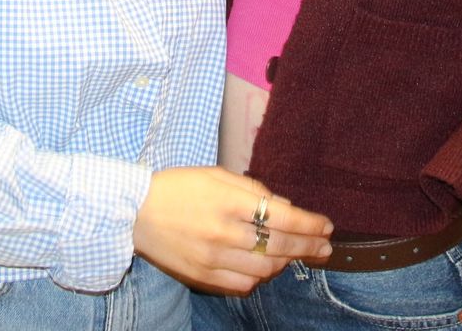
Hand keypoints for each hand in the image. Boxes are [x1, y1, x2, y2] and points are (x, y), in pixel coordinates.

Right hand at [133, 167, 331, 295]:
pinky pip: (244, 284)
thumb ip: (253, 190)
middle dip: (309, 247)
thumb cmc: (178, 187)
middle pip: (280, 246)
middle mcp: (224, 233)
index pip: (283, 218)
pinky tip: (264, 265)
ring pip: (265, 268)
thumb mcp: (217, 176)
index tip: (326, 226)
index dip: (310, 225)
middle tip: (325, 247)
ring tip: (295, 254)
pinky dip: (260, 276)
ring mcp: (213, 259)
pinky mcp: (203, 277)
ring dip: (286, 262)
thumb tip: (285, 209)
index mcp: (229, 202)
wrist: (135, 212)